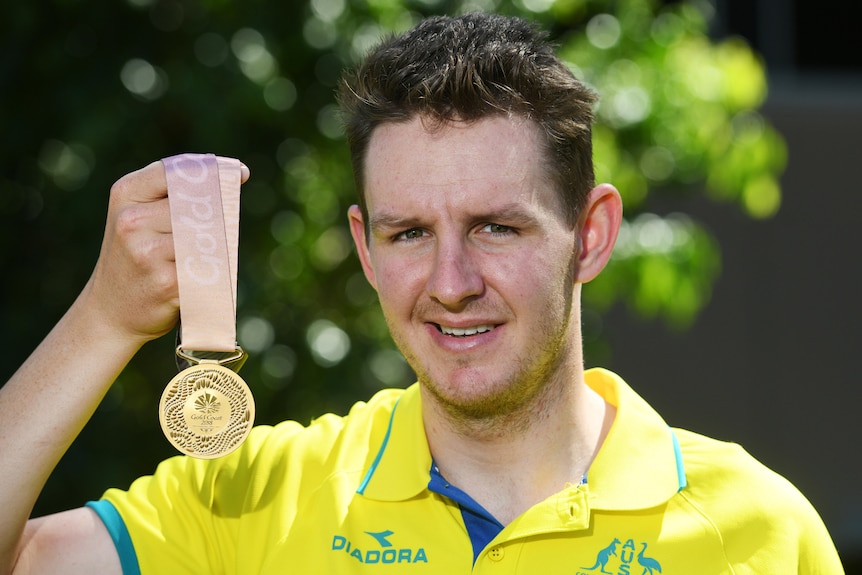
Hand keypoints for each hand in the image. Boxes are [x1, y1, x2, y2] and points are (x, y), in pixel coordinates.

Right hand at [81, 159, 249, 345]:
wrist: (109, 313)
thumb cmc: (136, 258)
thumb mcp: (139, 217)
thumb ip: (174, 193)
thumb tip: (237, 174)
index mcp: (126, 194)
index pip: (177, 170)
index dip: (213, 170)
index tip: (240, 173)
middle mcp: (133, 220)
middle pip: (199, 204)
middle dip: (218, 215)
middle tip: (218, 231)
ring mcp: (148, 251)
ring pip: (207, 236)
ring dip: (217, 246)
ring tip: (205, 259)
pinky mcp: (167, 281)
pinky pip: (208, 266)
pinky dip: (214, 271)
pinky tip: (203, 279)